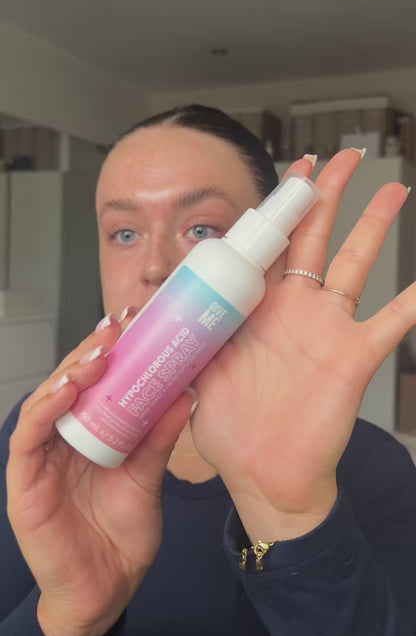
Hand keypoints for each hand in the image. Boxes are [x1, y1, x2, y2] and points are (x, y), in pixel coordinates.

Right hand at [6, 310, 193, 635]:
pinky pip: (28, 438)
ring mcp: (41, 460)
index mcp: (90, 436)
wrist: (105, 593)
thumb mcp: (147, 478)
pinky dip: (45, 409)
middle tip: (118, 330)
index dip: (110, 353)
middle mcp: (62, 441)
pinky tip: (68, 390)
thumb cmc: (120, 537)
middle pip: (70, 385)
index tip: (134, 325)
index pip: (95, 385)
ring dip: (69, 372)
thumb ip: (159, 438)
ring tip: (98, 354)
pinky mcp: (25, 483)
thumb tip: (185, 394)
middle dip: (91, 353)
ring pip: (46, 401)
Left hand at [191, 149, 415, 541]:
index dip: (279, 209)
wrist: (265, 476)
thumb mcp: (197, 375)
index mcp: (256, 310)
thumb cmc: (233, 430)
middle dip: (325, 195)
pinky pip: (393, 322)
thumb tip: (146, 311)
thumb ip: (186, 337)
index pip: (268, 245)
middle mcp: (294, 310)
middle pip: (312, 238)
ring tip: (391, 189)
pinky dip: (414, 302)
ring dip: (373, 225)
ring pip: (354, 263)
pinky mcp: (353, 356)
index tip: (289, 172)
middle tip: (339, 158)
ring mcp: (327, 329)